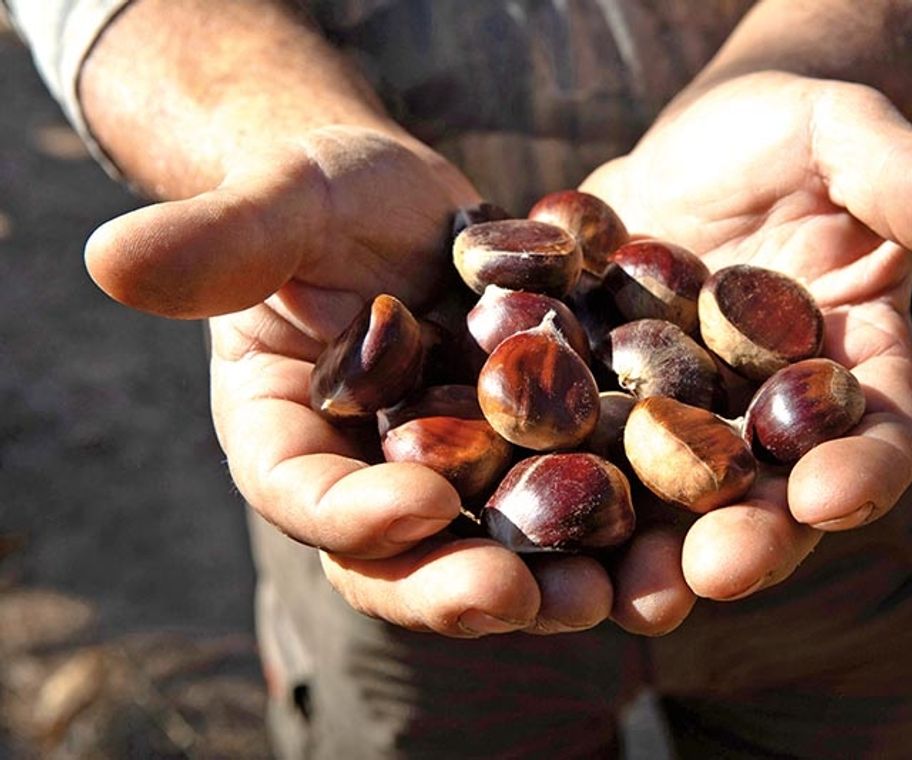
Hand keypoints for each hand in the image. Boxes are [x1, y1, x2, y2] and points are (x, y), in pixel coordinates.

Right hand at [85, 126, 614, 635]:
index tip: (409, 508)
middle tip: (519, 599)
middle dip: (458, 583)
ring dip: (553, 579)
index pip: (305, 495)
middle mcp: (375, 477)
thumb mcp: (281, 203)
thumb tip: (108, 260)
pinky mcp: (538, 451)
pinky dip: (620, 518)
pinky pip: (577, 494)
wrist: (413, 196)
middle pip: (409, 554)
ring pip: (500, 544)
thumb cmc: (326, 192)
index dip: (351, 515)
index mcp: (293, 438)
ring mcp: (461, 473)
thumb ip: (218, 240)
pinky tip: (672, 530)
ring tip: (610, 595)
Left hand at [581, 71, 911, 632]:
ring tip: (617, 589)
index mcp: (850, 374)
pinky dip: (555, 482)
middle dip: (745, 539)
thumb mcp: (847, 135)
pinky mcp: (602, 402)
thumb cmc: (792, 131)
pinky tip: (519, 504)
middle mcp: (767, 420)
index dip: (863, 473)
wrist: (696, 141)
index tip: (833, 497)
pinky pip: (577, 450)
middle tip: (713, 573)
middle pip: (767, 497)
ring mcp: (680, 421)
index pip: (877, 439)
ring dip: (646, 550)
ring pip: (668, 502)